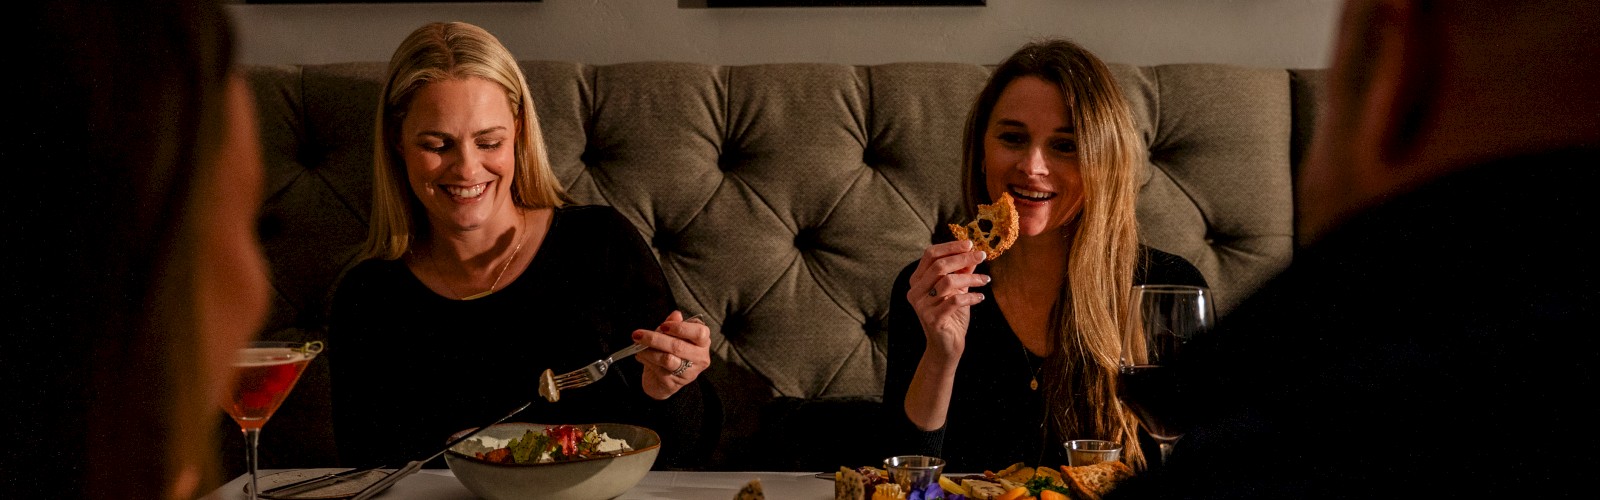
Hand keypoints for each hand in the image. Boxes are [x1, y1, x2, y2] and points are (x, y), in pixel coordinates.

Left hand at [632, 310, 710, 399]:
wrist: (661, 379)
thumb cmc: (669, 352)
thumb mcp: (670, 335)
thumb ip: (673, 324)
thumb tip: (676, 315)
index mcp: (702, 342)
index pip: (700, 332)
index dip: (680, 328)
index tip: (663, 326)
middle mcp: (700, 358)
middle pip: (678, 346)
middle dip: (655, 338)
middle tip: (638, 334)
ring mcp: (689, 373)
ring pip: (667, 359)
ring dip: (648, 351)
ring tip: (639, 347)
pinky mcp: (674, 383)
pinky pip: (658, 369)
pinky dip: (646, 360)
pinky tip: (641, 356)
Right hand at [906, 239, 989, 361]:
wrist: (947, 346)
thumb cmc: (951, 315)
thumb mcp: (957, 289)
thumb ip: (962, 271)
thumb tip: (973, 251)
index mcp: (917, 280)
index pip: (930, 255)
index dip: (950, 246)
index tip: (970, 244)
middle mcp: (915, 292)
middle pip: (939, 266)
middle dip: (962, 258)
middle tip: (982, 256)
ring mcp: (921, 306)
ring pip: (947, 282)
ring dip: (970, 278)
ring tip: (985, 280)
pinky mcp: (932, 319)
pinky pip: (954, 301)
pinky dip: (971, 297)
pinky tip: (981, 298)